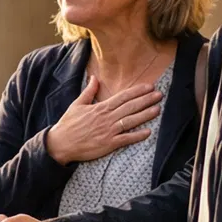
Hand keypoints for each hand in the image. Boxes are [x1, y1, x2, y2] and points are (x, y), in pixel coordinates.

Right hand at [46, 73, 162, 164]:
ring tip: (158, 109)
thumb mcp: (77, 104)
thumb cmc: (68, 124)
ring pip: (131, 121)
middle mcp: (107, 118)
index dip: (137, 91)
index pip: (123, 97)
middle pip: (130, 107)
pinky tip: (148, 132)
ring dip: (145, 115)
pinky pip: (126, 139)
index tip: (149, 87)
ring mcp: (108, 131)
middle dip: (146, 100)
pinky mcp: (108, 144)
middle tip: (159, 95)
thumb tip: (94, 77)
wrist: (61, 144)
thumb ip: (89, 91)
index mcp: (100, 108)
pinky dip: (137, 136)